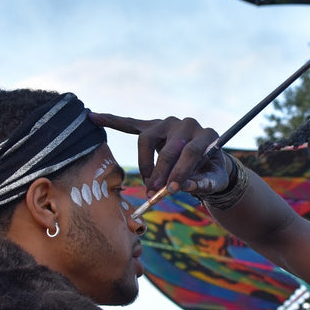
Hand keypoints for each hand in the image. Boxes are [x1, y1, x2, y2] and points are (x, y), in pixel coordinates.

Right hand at [89, 112, 230, 195]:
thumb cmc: (211, 172)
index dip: (180, 172)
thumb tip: (183, 187)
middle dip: (160, 173)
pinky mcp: (153, 127)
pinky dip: (112, 120)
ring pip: (147, 138)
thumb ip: (202, 184)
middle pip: (168, 147)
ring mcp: (168, 123)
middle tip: (154, 192)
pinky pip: (130, 123)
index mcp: (207, 135)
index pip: (190, 152)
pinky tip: (94, 117)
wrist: (209, 161)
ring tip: (149, 183)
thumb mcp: (215, 180)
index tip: (171, 191)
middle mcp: (187, 124)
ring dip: (145, 164)